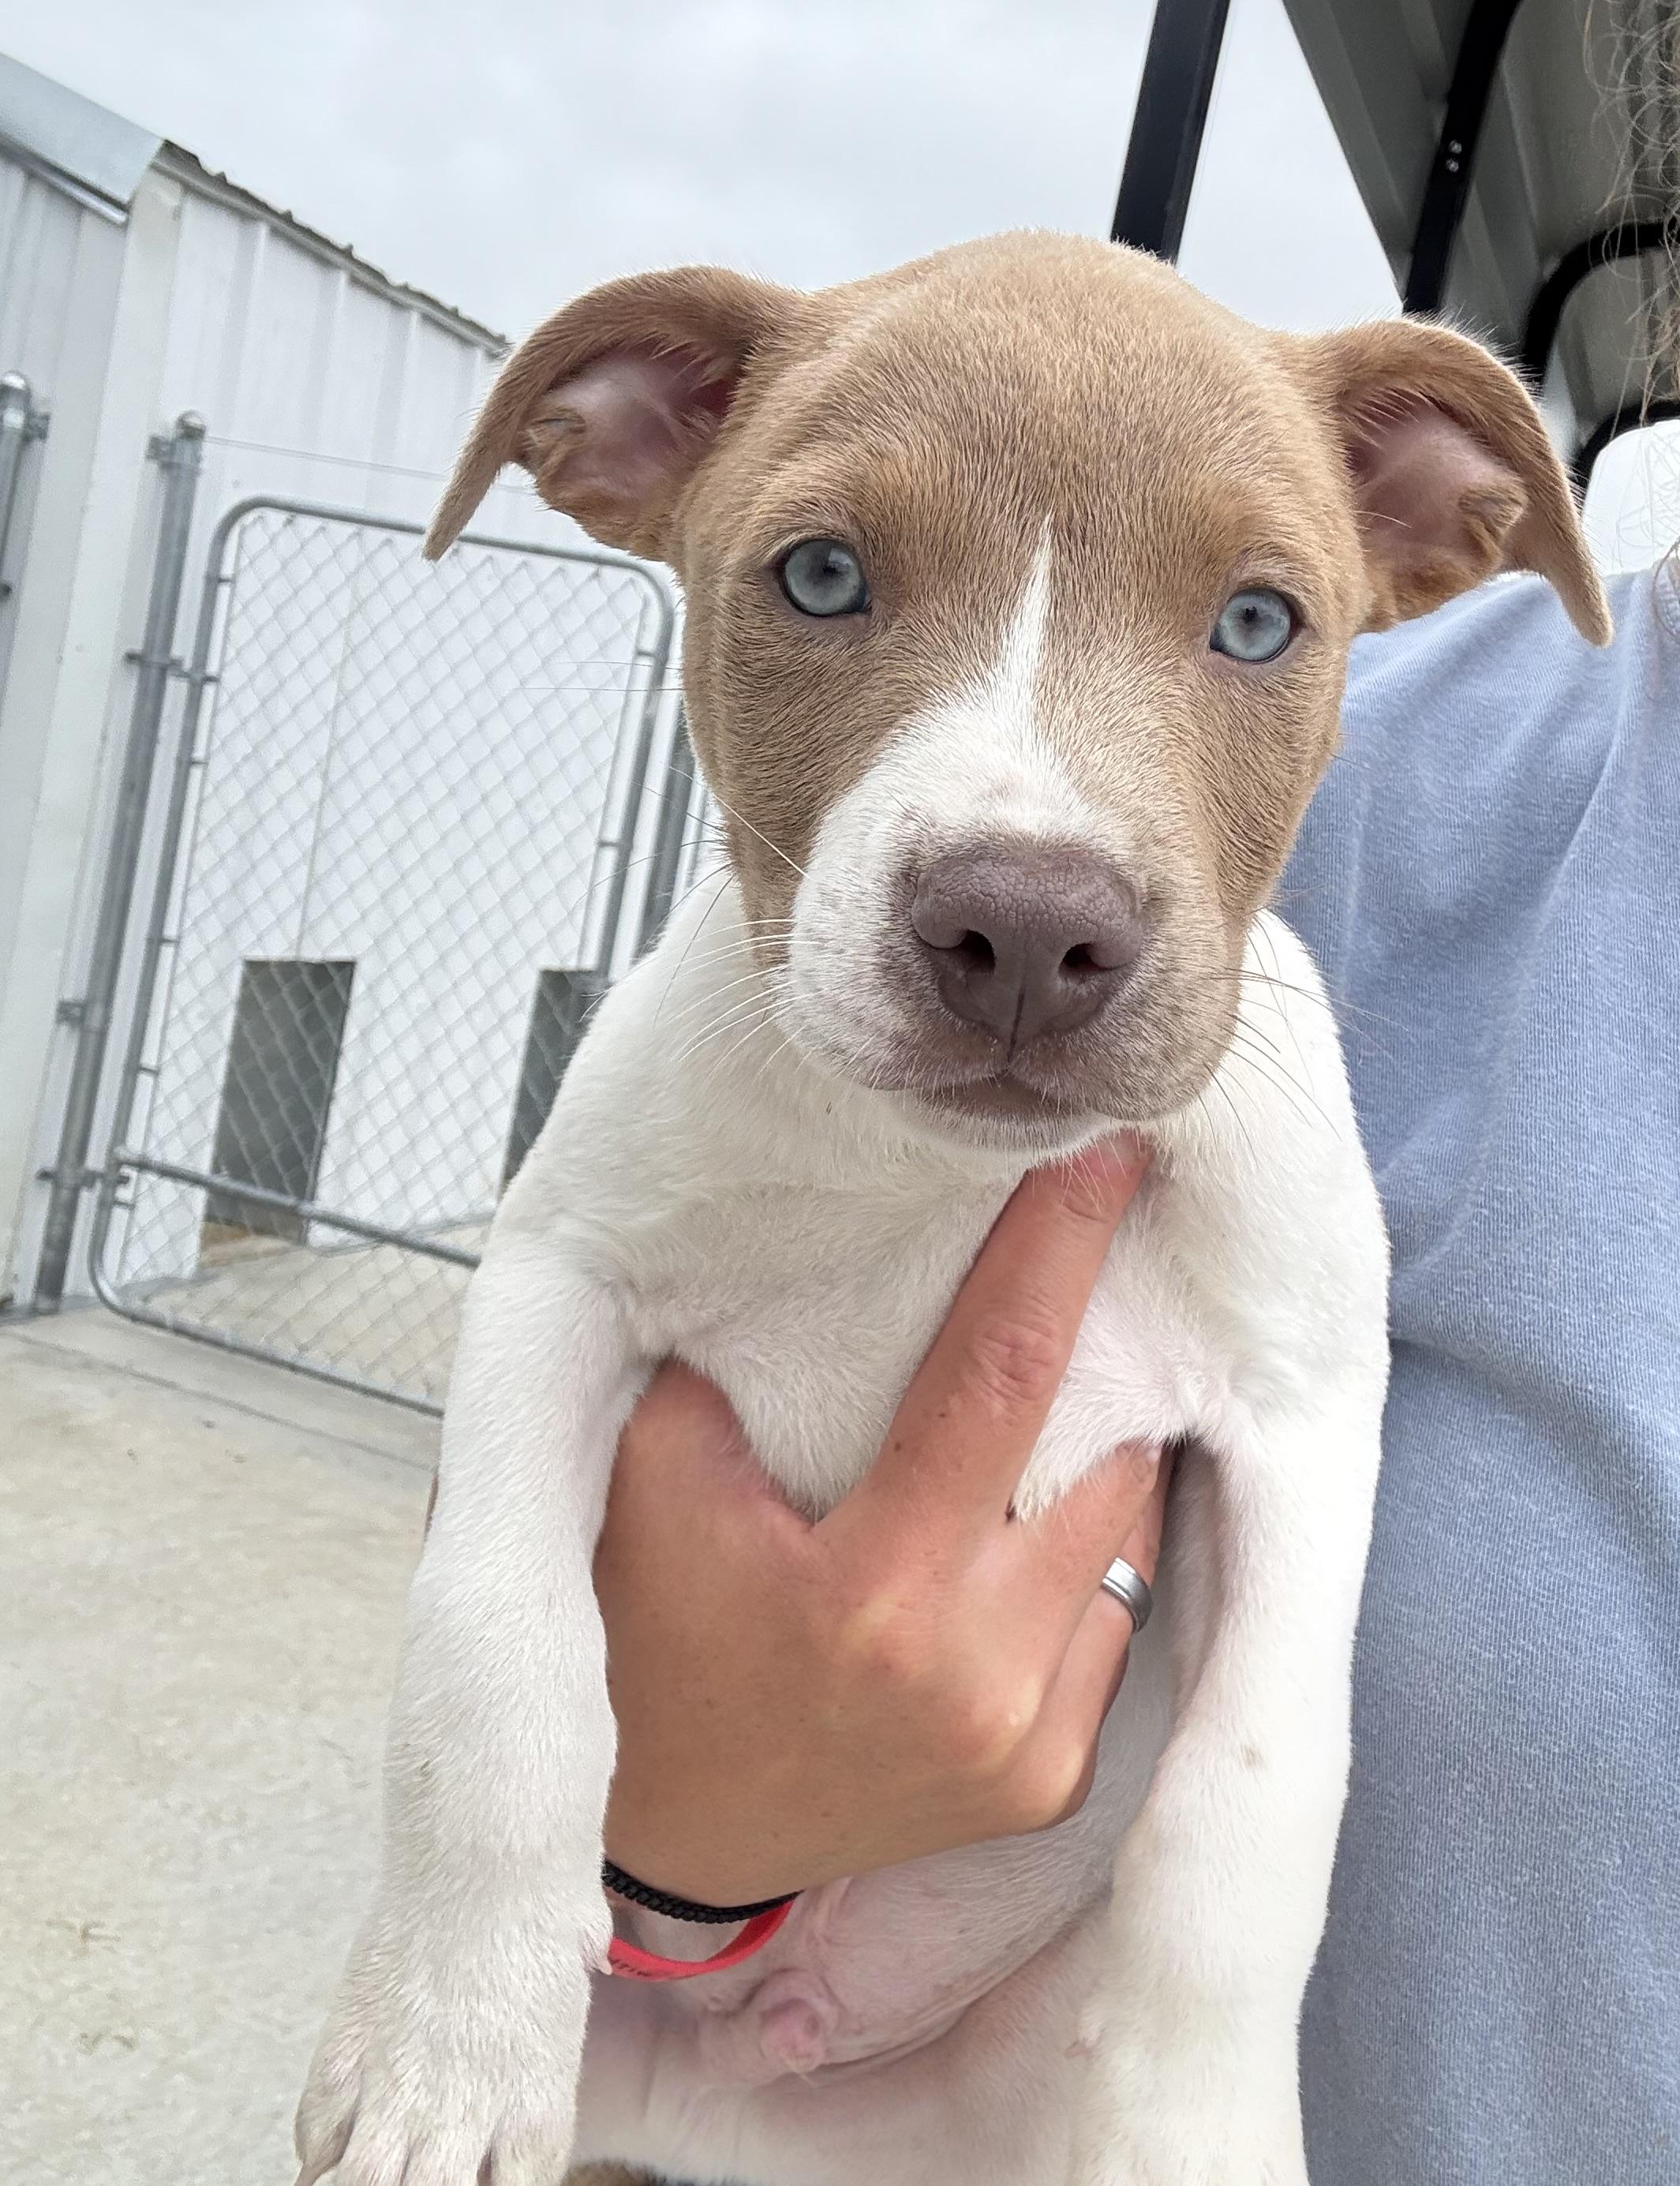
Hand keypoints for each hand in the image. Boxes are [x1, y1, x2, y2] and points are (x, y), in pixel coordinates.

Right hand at [593, 1135, 1166, 1905]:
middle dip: (1110, 1348)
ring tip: (1085, 1377)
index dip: (1060, 1251)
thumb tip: (835, 1240)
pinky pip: (1115, 1622)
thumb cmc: (656, 1637)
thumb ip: (735, 1360)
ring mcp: (1026, 1742)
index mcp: (875, 1591)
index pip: (1002, 1376)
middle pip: (1104, 1455)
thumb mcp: (657, 1480)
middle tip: (1107, 1256)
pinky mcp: (1050, 1782)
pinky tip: (1046, 1509)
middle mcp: (976, 1677)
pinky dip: (1096, 1553)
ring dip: (1111, 1449)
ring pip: (1131, 1539)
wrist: (675, 1830)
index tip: (1107, 1153)